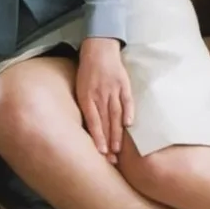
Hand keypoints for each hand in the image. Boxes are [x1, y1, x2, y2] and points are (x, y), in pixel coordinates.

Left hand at [76, 37, 134, 162]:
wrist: (99, 49)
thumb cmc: (87, 72)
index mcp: (87, 97)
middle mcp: (100, 95)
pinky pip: (127, 101)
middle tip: (111, 159)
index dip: (97, 138)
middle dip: (108, 142)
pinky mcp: (124, 84)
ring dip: (117, 133)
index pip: (93, 122)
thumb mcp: (80, 88)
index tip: (100, 153)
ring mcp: (113, 90)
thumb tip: (87, 128)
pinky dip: (129, 112)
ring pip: (116, 115)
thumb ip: (85, 107)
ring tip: (118, 149)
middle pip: (105, 122)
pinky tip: (129, 125)